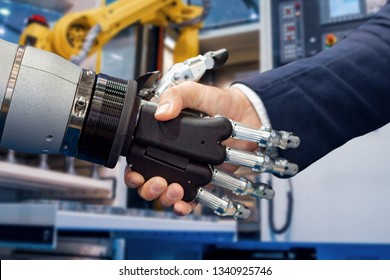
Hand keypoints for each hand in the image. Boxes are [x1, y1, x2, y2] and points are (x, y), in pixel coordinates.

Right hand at [124, 81, 261, 214]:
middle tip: (158, 183)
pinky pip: (190, 199)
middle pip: (148, 181)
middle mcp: (171, 157)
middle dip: (148, 188)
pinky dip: (184, 206)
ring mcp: (187, 170)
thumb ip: (176, 96)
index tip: (136, 174)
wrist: (247, 113)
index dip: (133, 170)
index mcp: (162, 138)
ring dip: (165, 198)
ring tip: (174, 191)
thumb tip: (161, 113)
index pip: (138, 158)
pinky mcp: (203, 180)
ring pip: (166, 193)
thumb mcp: (194, 92)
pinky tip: (183, 204)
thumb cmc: (218, 102)